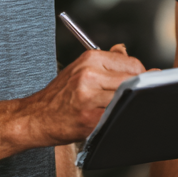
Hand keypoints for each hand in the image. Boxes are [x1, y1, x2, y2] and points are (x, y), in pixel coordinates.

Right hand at [27, 47, 143, 145]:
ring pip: (126, 98)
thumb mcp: (81, 69)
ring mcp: (89, 96)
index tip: (142, 84)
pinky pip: (116, 116)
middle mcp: (89, 74)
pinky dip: (119, 119)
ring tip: (118, 109)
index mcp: (90, 59)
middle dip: (137, 92)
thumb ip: (109, 62)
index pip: (132, 63)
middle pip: (133, 80)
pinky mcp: (89, 117)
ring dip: (128, 105)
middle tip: (132, 99)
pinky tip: (110, 119)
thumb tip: (133, 56)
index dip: (142, 76)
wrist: (35, 117)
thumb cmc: (59, 96)